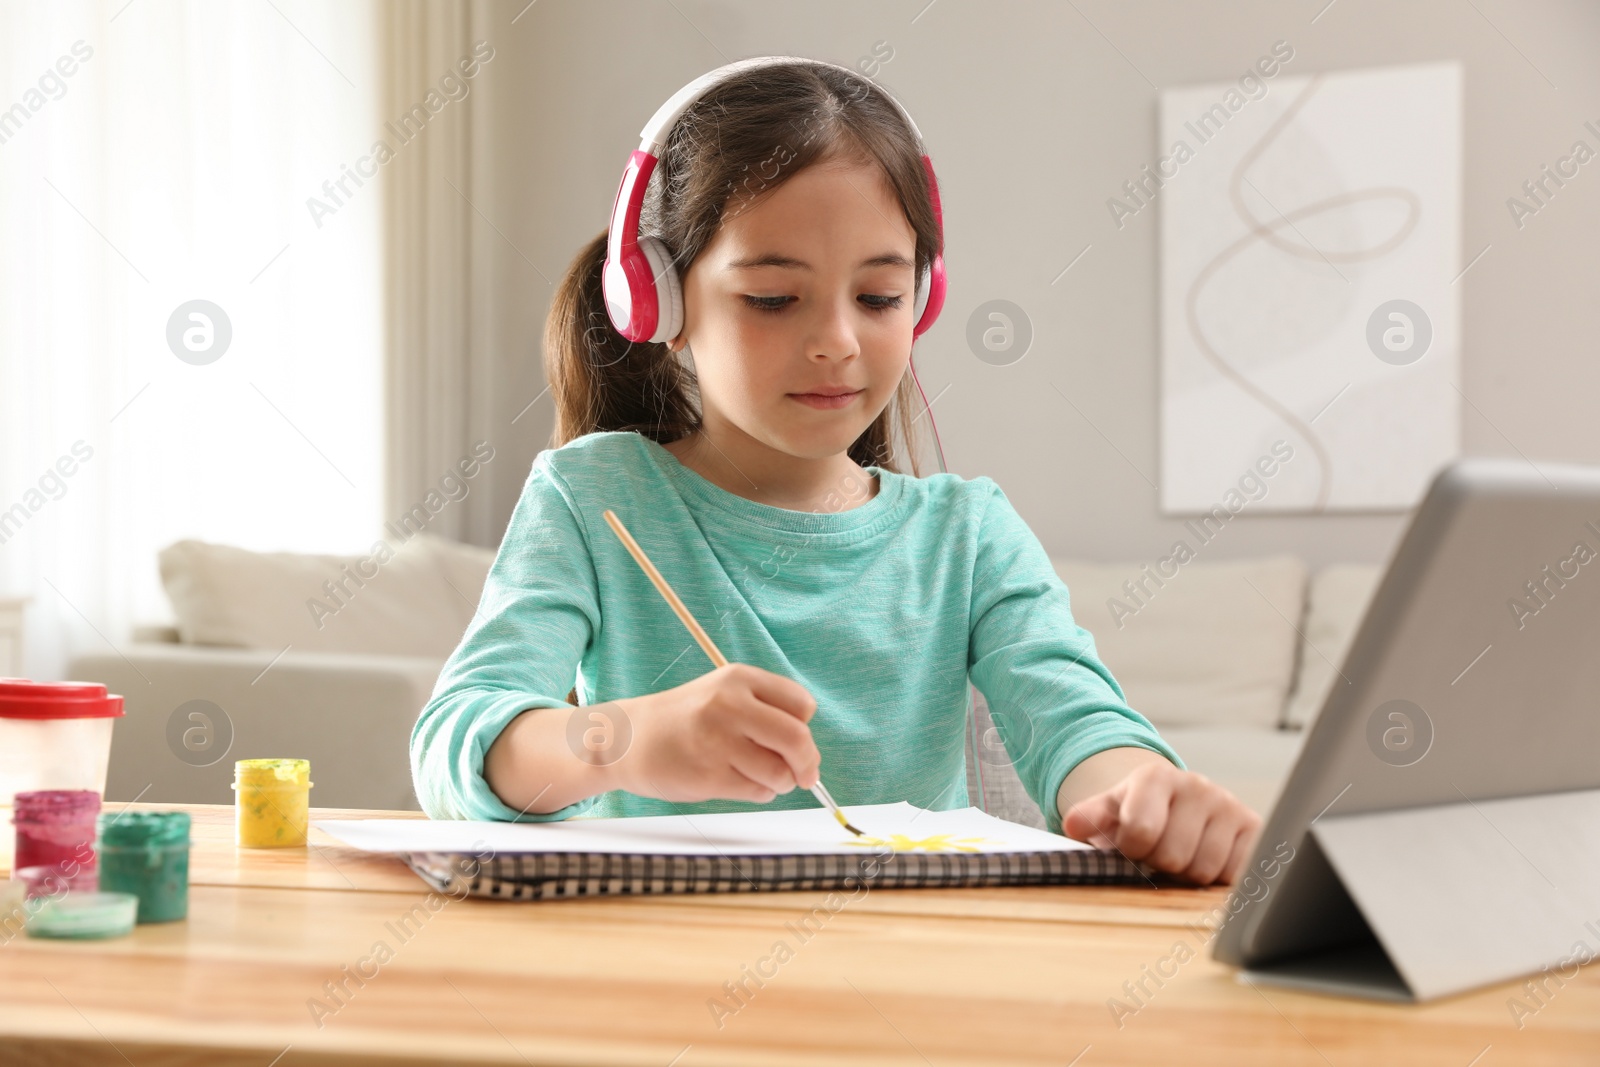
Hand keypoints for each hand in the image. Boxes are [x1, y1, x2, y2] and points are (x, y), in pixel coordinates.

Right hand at [616, 663, 821, 804]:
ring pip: (780, 772)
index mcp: (738, 679)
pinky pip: (758, 791)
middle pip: (798, 738)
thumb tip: (808, 753)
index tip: (797, 741)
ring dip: (781, 782)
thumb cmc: (684, 720)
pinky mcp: (709, 775)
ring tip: (762, 776)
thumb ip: (765, 712)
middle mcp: (729, 705)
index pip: (801, 704)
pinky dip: (760, 792)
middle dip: (808, 763)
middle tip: (806, 775)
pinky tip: (740, 782)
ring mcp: (718, 741)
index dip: (805, 727)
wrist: (628, 739)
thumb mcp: (723, 695)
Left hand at [1062, 759, 1260, 885]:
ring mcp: (1229, 805)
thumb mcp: (1110, 810)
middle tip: (1158, 853)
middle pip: (1173, 857)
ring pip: (1204, 870)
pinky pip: (1235, 874)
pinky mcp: (1255, 828)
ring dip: (1187, 874)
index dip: (1131, 851)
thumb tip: (1073, 826)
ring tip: (1182, 854)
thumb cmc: (1138, 812)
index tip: (1130, 846)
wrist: (1177, 803)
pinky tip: (1206, 859)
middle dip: (1160, 864)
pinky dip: (1217, 877)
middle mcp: (1197, 786)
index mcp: (1156, 777)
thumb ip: (1090, 817)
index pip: (1141, 831)